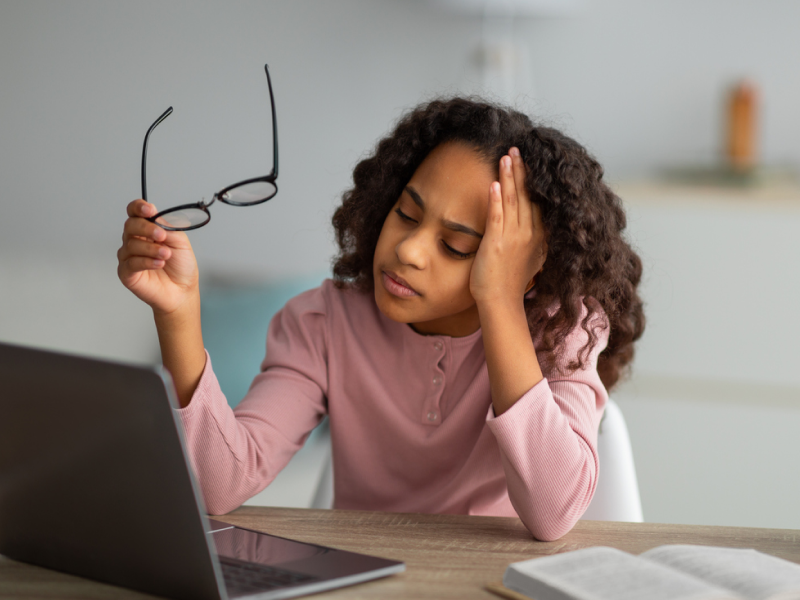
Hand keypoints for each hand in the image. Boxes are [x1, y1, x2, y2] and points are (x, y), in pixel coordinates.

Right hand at [117, 199, 199, 315]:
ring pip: (131, 244)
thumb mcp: (180, 242)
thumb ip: (167, 228)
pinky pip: (131, 262)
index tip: (149, 210)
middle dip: (146, 228)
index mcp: (148, 230)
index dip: (138, 207)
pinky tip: (159, 264)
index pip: (135, 212)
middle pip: (130, 225)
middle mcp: (135, 240)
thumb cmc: (181, 267)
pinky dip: (146, 261)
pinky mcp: (126, 272)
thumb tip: (155, 218)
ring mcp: (129, 256)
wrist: (183, 291)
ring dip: (151, 249)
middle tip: (162, 236)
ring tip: (166, 255)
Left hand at [470, 147, 546, 305]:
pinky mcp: (495, 244)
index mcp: (538, 236)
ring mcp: (513, 238)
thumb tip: (538, 229)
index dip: (531, 180)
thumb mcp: (531, 258)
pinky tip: (493, 183)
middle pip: (525, 195)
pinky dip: (496, 200)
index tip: (527, 161)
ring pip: (512, 201)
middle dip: (520, 170)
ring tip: (506, 157)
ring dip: (509, 177)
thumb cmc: (511, 283)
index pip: (535, 201)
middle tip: (515, 149)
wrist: (501, 303)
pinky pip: (497, 217)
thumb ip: (534, 241)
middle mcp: (528, 234)